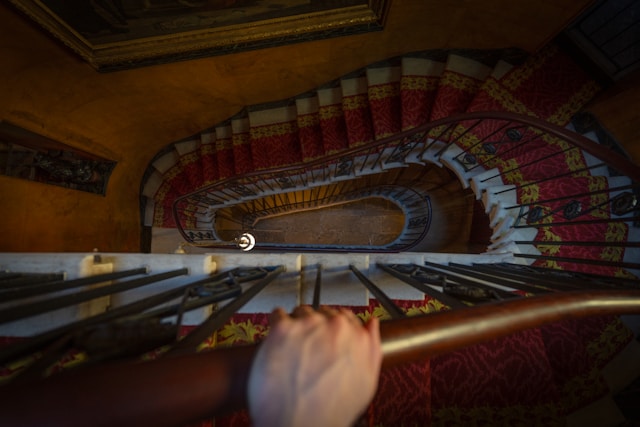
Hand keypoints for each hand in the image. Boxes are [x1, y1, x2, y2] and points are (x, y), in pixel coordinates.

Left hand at [247, 305, 381, 426]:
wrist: (298, 425)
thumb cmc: (329, 411)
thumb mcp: (366, 383)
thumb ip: (371, 348)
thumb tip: (372, 325)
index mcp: (358, 337)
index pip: (347, 317)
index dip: (334, 329)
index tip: (326, 338)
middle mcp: (335, 326)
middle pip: (323, 313)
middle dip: (315, 328)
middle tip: (307, 349)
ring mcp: (309, 325)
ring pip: (301, 312)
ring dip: (296, 326)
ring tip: (291, 350)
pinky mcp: (283, 329)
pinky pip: (277, 315)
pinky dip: (276, 325)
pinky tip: (278, 342)